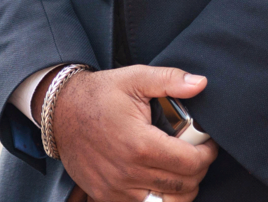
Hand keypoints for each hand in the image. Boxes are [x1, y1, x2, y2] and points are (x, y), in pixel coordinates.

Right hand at [51, 66, 217, 201]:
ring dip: (181, 189)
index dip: (207, 155)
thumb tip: (201, 84)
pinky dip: (158, 197)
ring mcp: (116, 188)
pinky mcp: (106, 196)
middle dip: (197, 171)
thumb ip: (170, 80)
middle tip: (195, 155)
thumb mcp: (135, 78)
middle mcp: (128, 172)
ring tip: (179, 169)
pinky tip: (157, 179)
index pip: (191, 163)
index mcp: (140, 144)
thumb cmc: (99, 94)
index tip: (207, 145)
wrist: (59, 111)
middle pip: (183, 186)